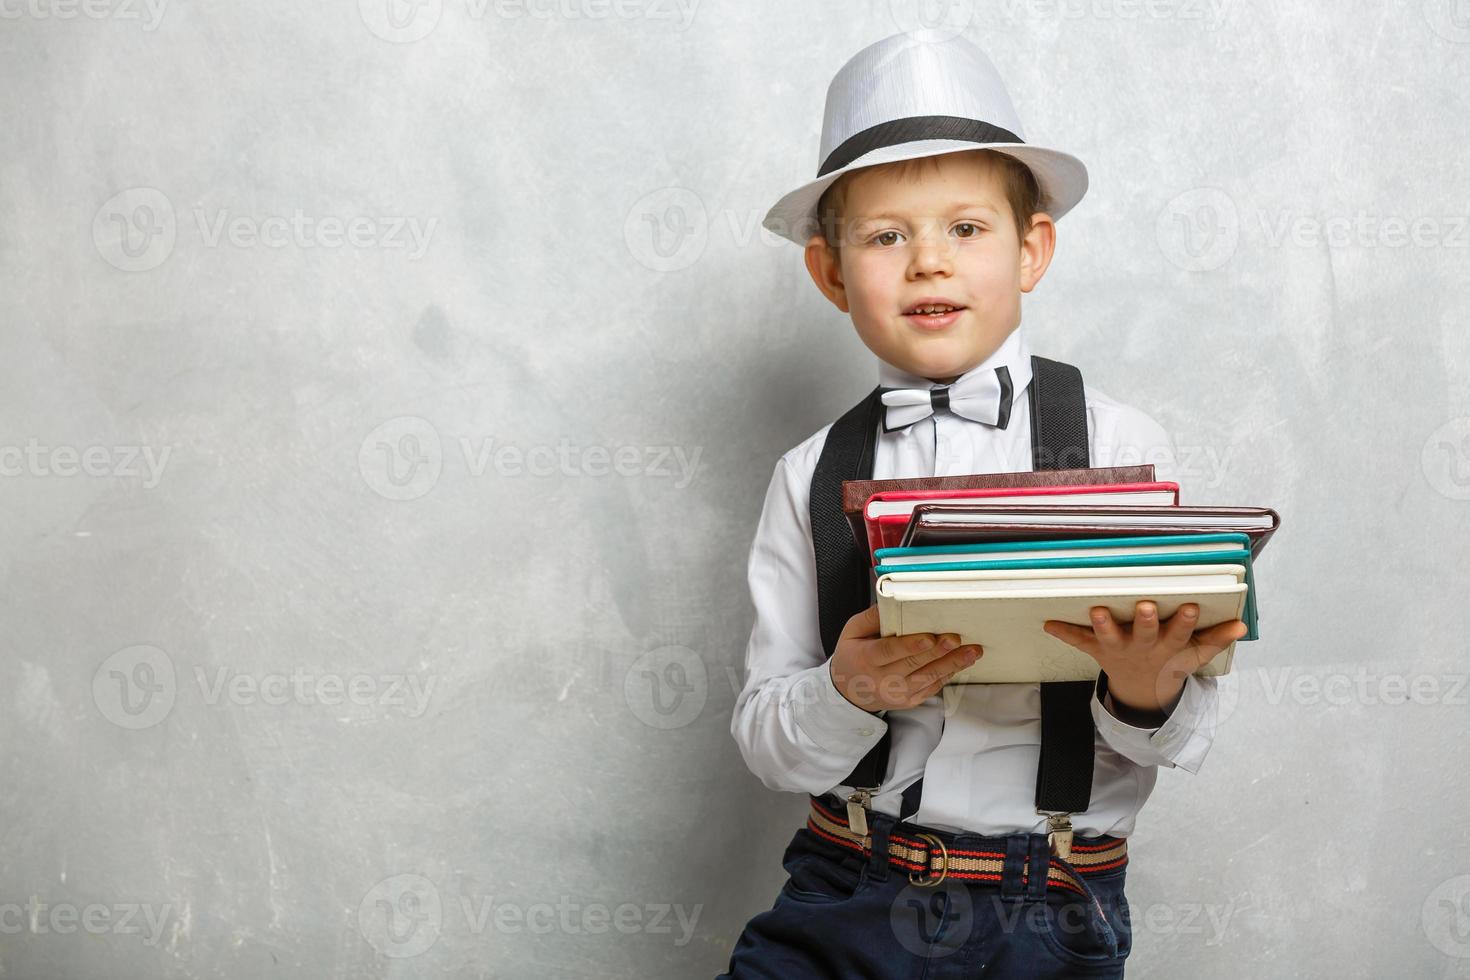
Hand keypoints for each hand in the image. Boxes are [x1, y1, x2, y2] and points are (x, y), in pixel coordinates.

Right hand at [829, 603, 983, 712]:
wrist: (849, 692)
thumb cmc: (852, 656)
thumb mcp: (851, 632)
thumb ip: (871, 618)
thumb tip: (892, 602)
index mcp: (865, 659)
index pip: (889, 652)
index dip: (910, 646)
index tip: (929, 638)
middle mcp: (882, 679)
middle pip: (913, 665)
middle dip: (938, 651)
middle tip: (956, 639)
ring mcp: (897, 693)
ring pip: (928, 678)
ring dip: (952, 664)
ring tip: (971, 652)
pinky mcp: (909, 700)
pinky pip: (932, 687)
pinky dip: (948, 674)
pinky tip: (961, 663)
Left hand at [1042, 601, 1246, 713]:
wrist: (1142, 690)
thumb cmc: (1170, 661)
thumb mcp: (1195, 655)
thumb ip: (1216, 639)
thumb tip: (1242, 626)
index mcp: (1168, 646)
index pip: (1180, 634)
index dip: (1186, 622)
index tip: (1191, 607)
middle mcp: (1143, 647)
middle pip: (1146, 634)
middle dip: (1147, 621)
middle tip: (1147, 606)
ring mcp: (1119, 648)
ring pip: (1110, 637)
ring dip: (1103, 625)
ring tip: (1097, 610)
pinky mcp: (1098, 649)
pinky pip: (1079, 641)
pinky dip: (1064, 633)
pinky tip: (1048, 624)